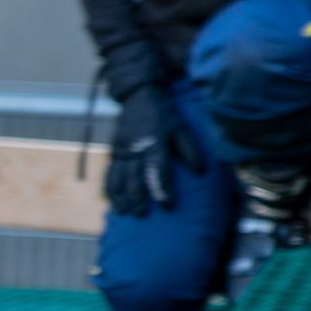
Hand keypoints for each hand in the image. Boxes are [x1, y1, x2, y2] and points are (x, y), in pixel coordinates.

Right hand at [103, 84, 203, 217]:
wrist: (139, 95)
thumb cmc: (164, 114)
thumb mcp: (181, 128)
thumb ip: (189, 150)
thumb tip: (200, 172)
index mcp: (156, 143)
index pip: (159, 170)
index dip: (163, 189)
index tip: (167, 206)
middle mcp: (136, 148)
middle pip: (135, 178)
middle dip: (137, 198)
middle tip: (141, 215)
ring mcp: (123, 150)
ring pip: (120, 177)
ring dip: (121, 196)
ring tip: (124, 212)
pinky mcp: (115, 150)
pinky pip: (110, 172)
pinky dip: (110, 188)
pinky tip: (111, 201)